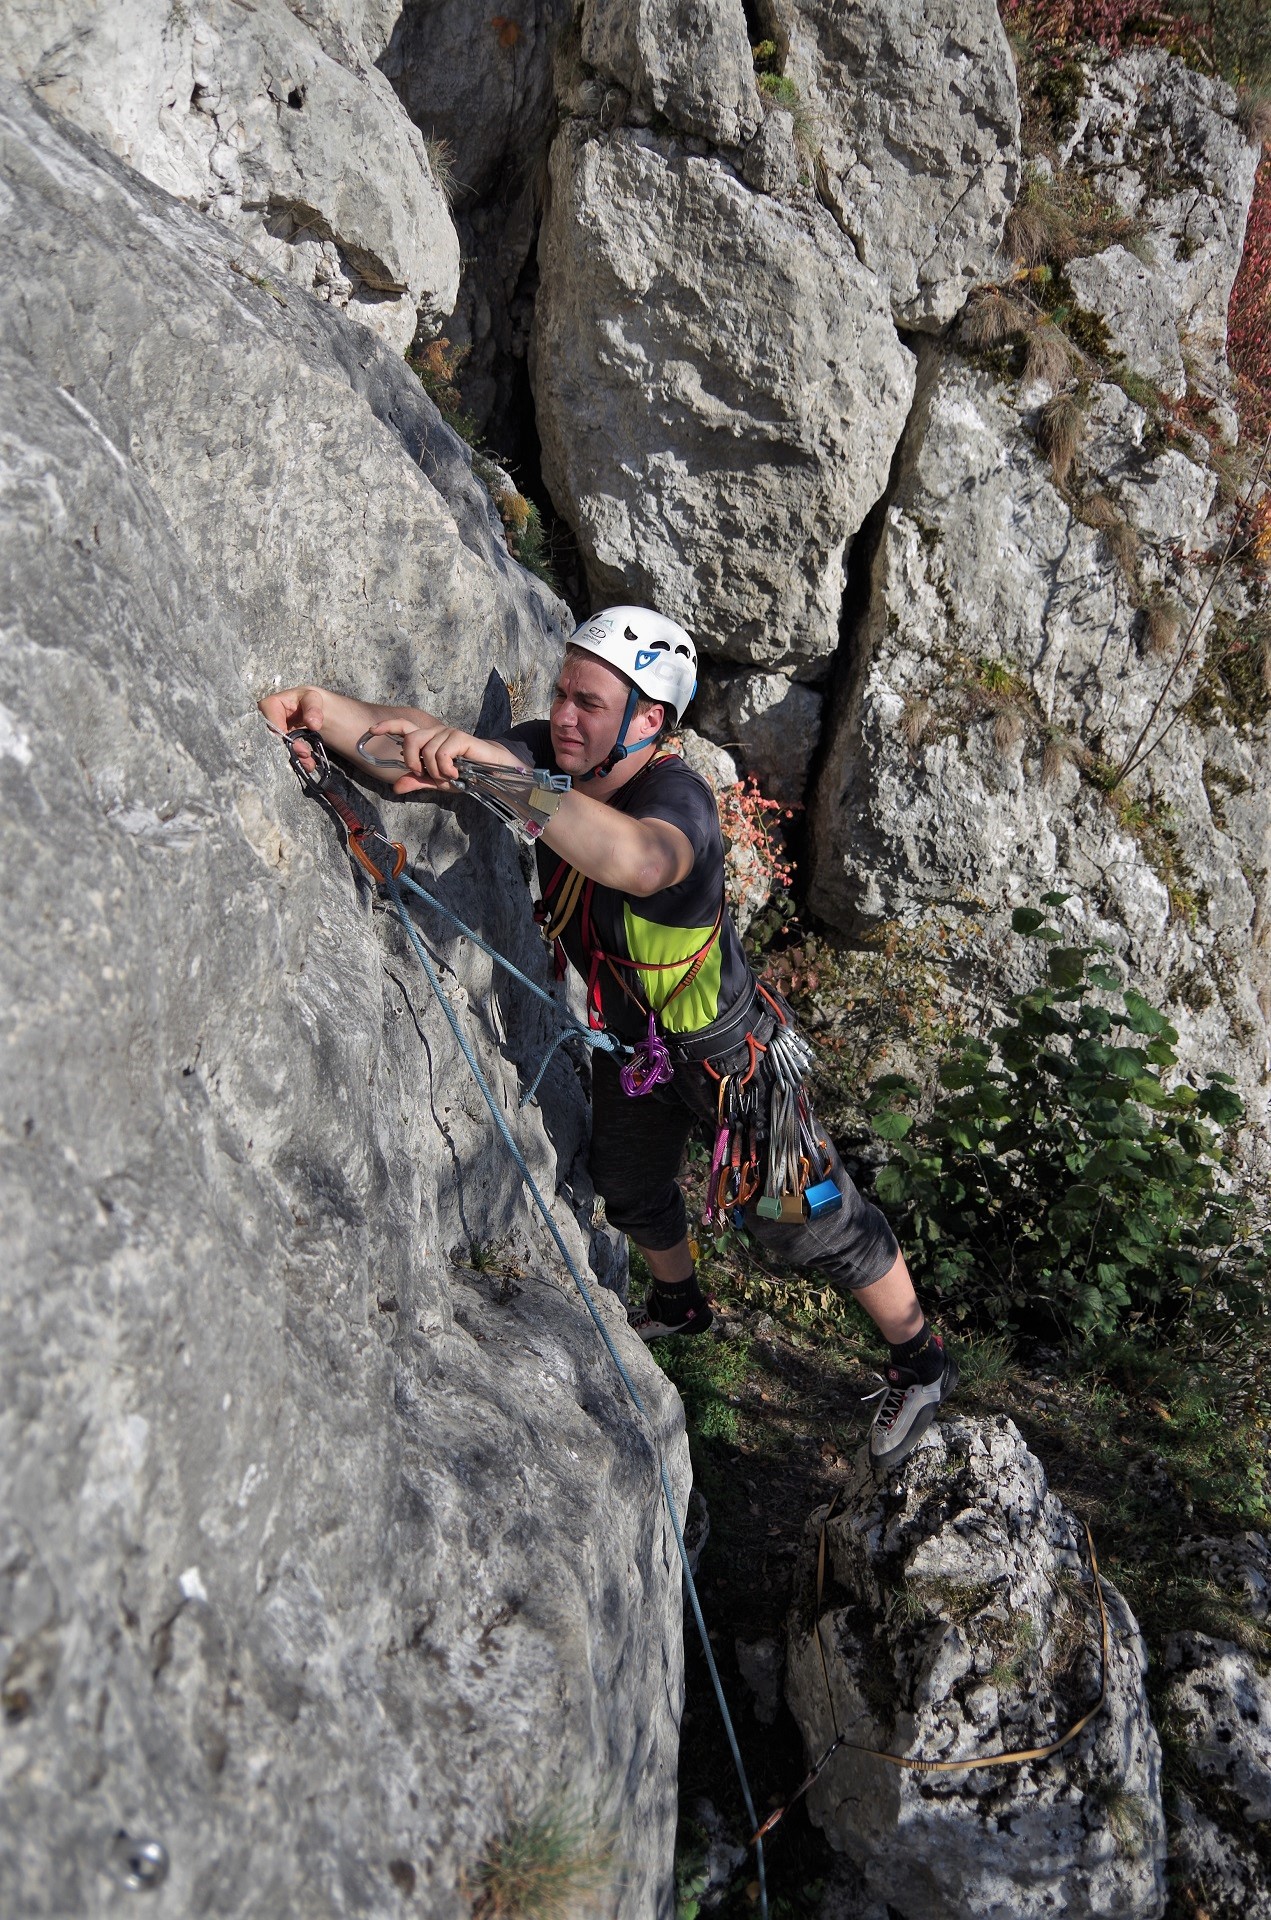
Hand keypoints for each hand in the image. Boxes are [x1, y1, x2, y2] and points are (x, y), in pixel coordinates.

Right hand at [259, 685, 326, 769]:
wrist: (309, 709)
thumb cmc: (307, 700)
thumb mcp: (313, 699)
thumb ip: (314, 709)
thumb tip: (313, 724)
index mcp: (269, 705)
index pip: (269, 722)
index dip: (281, 734)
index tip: (296, 743)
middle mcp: (264, 720)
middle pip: (269, 739)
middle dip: (288, 749)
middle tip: (305, 754)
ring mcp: (269, 733)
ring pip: (274, 749)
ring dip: (292, 758)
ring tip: (308, 762)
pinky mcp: (276, 743)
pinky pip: (281, 754)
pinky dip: (294, 760)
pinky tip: (306, 763)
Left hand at [363, 720, 509, 793]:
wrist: (491, 773)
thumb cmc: (466, 775)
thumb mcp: (437, 782)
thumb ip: (417, 782)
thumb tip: (395, 787)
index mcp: (427, 740)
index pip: (403, 726)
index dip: (387, 726)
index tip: (371, 731)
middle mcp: (435, 732)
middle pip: (411, 739)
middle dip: (412, 761)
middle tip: (424, 774)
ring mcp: (448, 733)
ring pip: (427, 751)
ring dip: (436, 771)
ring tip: (449, 777)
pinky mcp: (460, 737)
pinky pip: (442, 753)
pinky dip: (446, 769)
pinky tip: (457, 774)